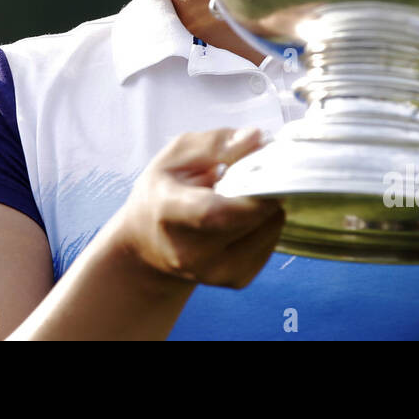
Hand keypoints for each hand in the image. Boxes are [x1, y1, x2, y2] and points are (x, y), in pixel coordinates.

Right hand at [110, 127, 285, 290]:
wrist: (148, 245)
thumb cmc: (163, 191)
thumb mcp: (177, 156)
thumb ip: (216, 143)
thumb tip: (257, 138)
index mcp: (168, 211)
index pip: (212, 213)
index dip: (247, 194)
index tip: (267, 169)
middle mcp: (189, 252)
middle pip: (246, 222)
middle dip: (266, 190)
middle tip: (264, 170)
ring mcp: (214, 272)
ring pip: (267, 232)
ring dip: (270, 206)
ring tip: (251, 192)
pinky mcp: (236, 280)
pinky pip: (270, 246)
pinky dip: (269, 224)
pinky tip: (250, 213)